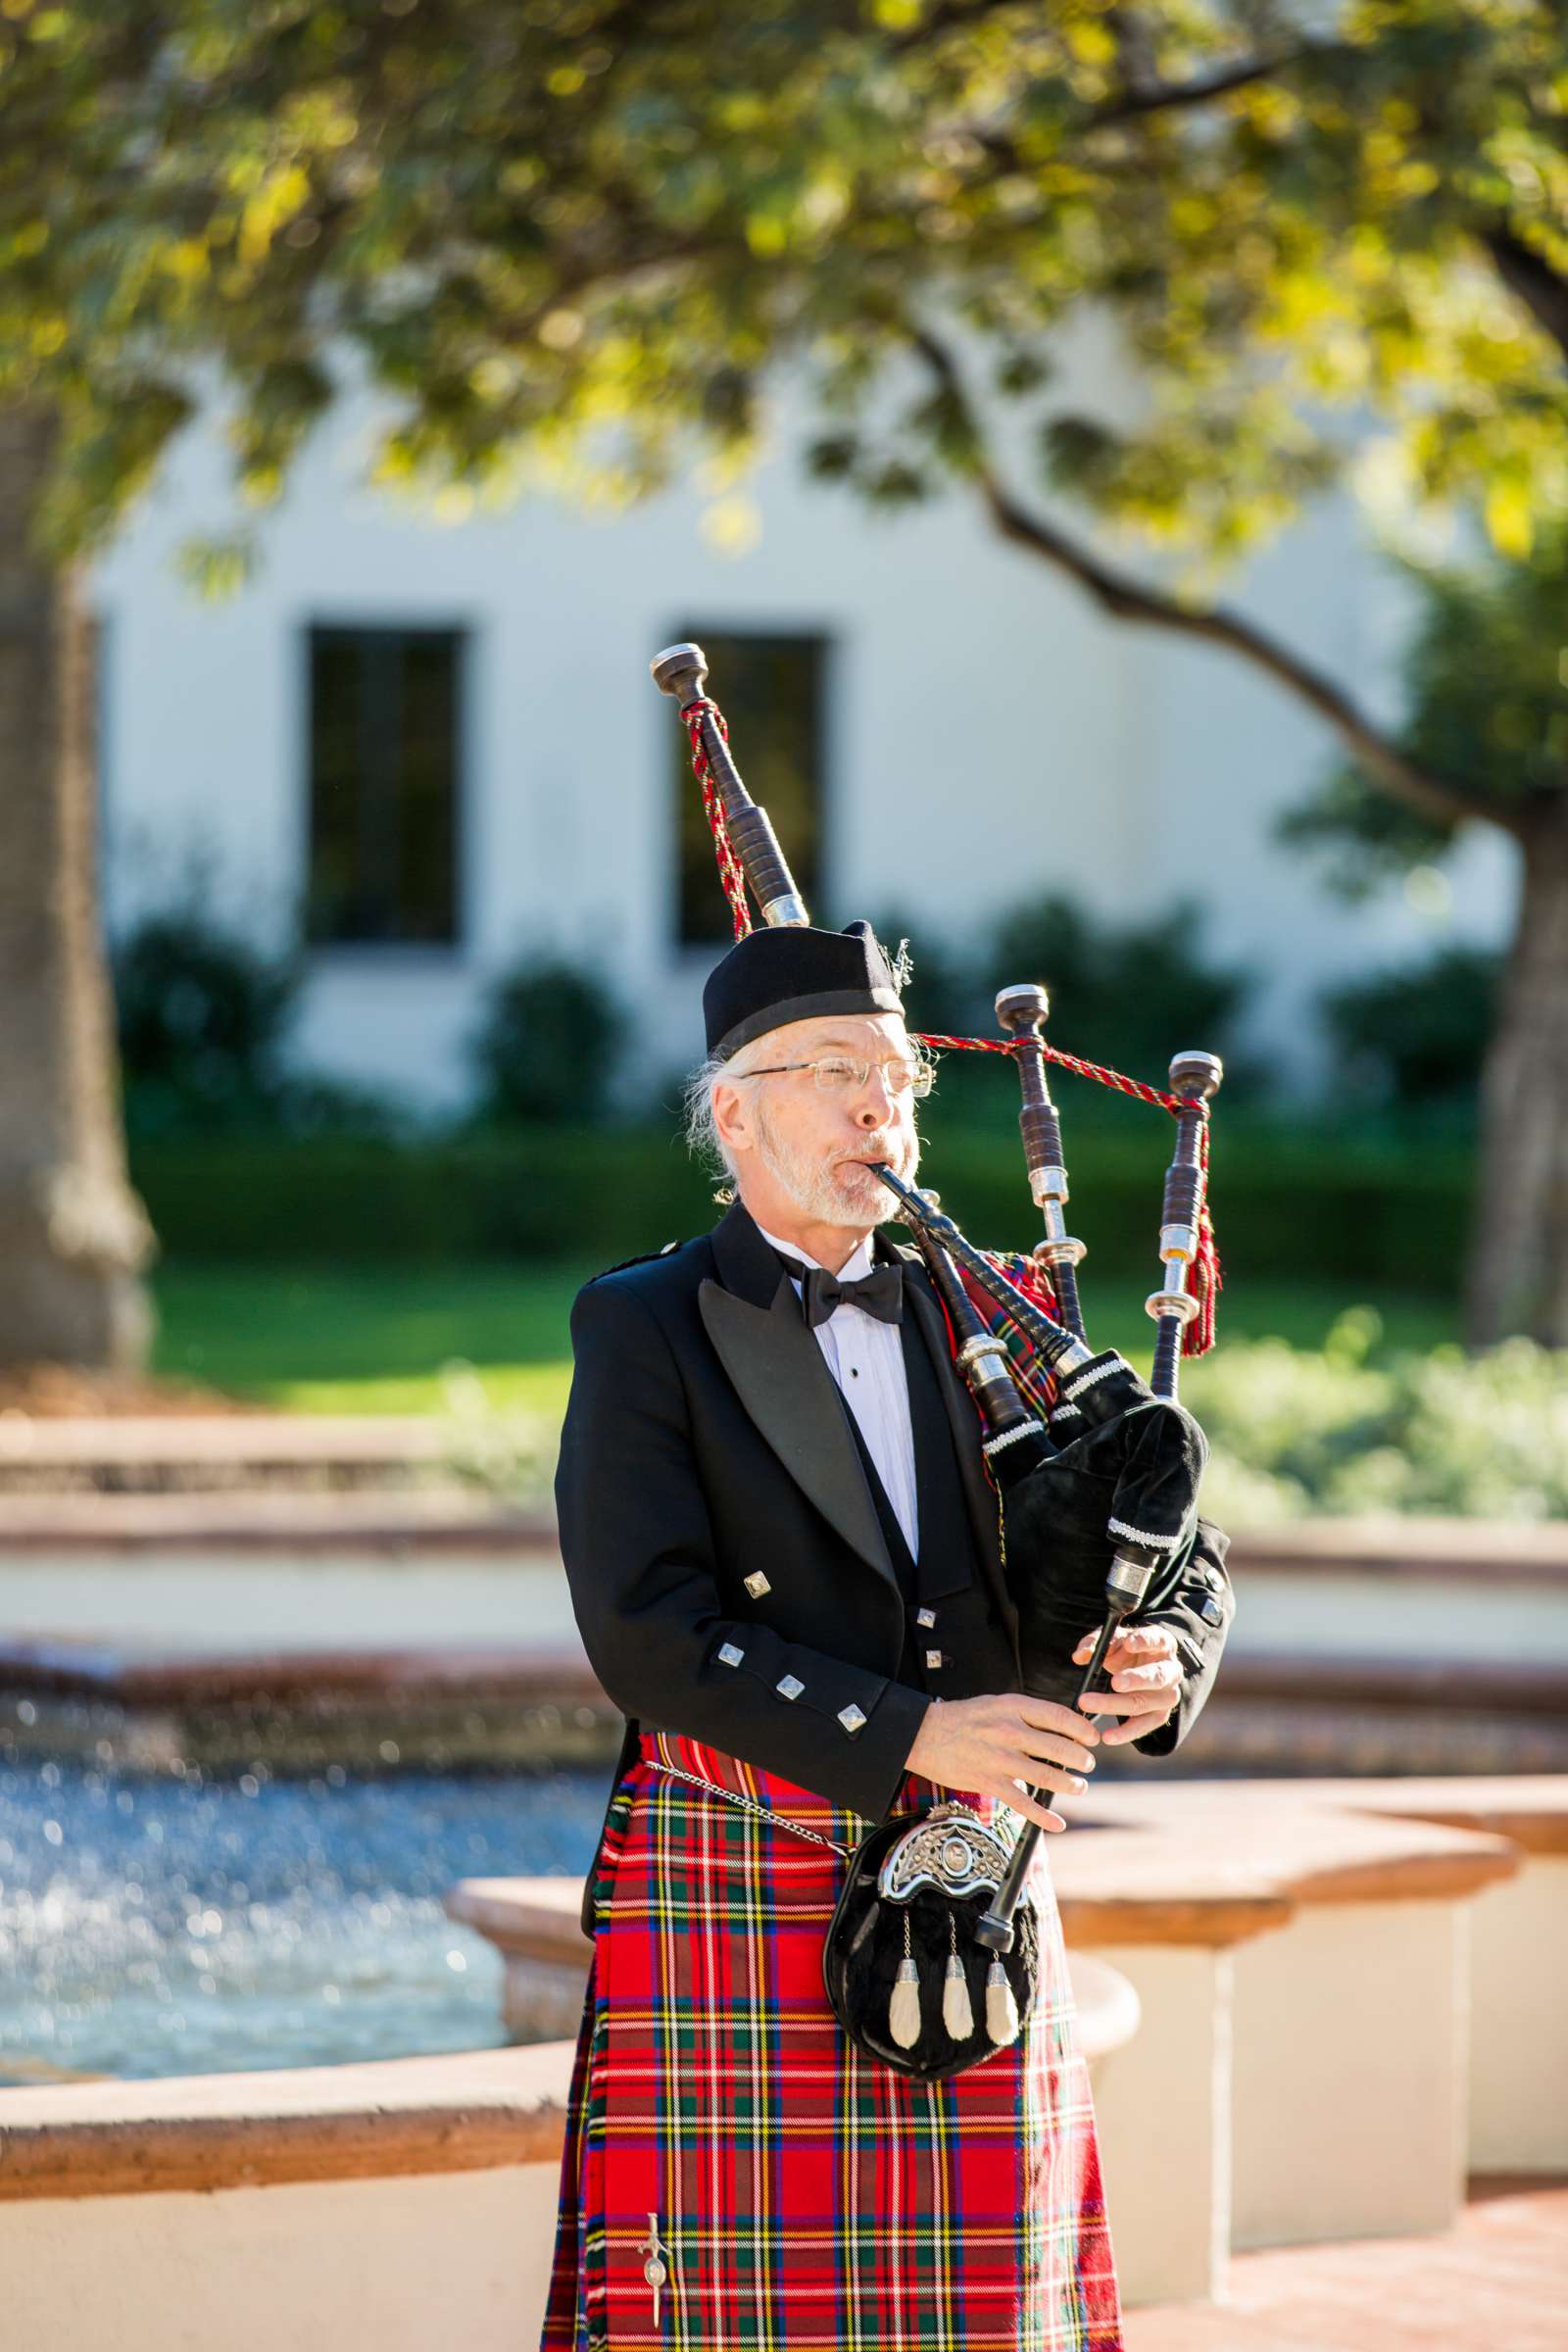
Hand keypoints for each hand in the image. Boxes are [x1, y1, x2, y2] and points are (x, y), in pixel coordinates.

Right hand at [903, 1691, 1099, 1835]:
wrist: (924, 1734)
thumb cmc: (964, 1719)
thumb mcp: (996, 1704)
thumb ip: (1026, 1715)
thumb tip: (1060, 1729)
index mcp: (1012, 1707)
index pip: (1057, 1716)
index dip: (1081, 1728)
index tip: (1092, 1737)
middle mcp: (1008, 1731)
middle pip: (1057, 1747)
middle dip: (1080, 1759)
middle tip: (1088, 1764)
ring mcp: (998, 1759)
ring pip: (1045, 1775)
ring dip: (1069, 1784)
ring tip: (1079, 1786)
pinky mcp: (988, 1782)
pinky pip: (1022, 1803)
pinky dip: (1043, 1816)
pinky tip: (1057, 1823)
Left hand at [1072, 1623, 1181, 1744]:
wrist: (1143, 1669)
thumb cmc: (1127, 1651)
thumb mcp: (1113, 1640)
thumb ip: (1095, 1643)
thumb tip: (1079, 1656)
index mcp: (1162, 1644)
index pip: (1158, 1639)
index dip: (1144, 1641)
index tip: (1128, 1643)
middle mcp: (1170, 1670)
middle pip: (1156, 1676)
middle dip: (1135, 1680)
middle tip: (1115, 1682)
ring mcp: (1168, 1695)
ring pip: (1145, 1702)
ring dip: (1116, 1705)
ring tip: (1091, 1704)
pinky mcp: (1160, 1715)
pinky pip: (1143, 1726)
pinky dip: (1125, 1732)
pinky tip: (1107, 1736)